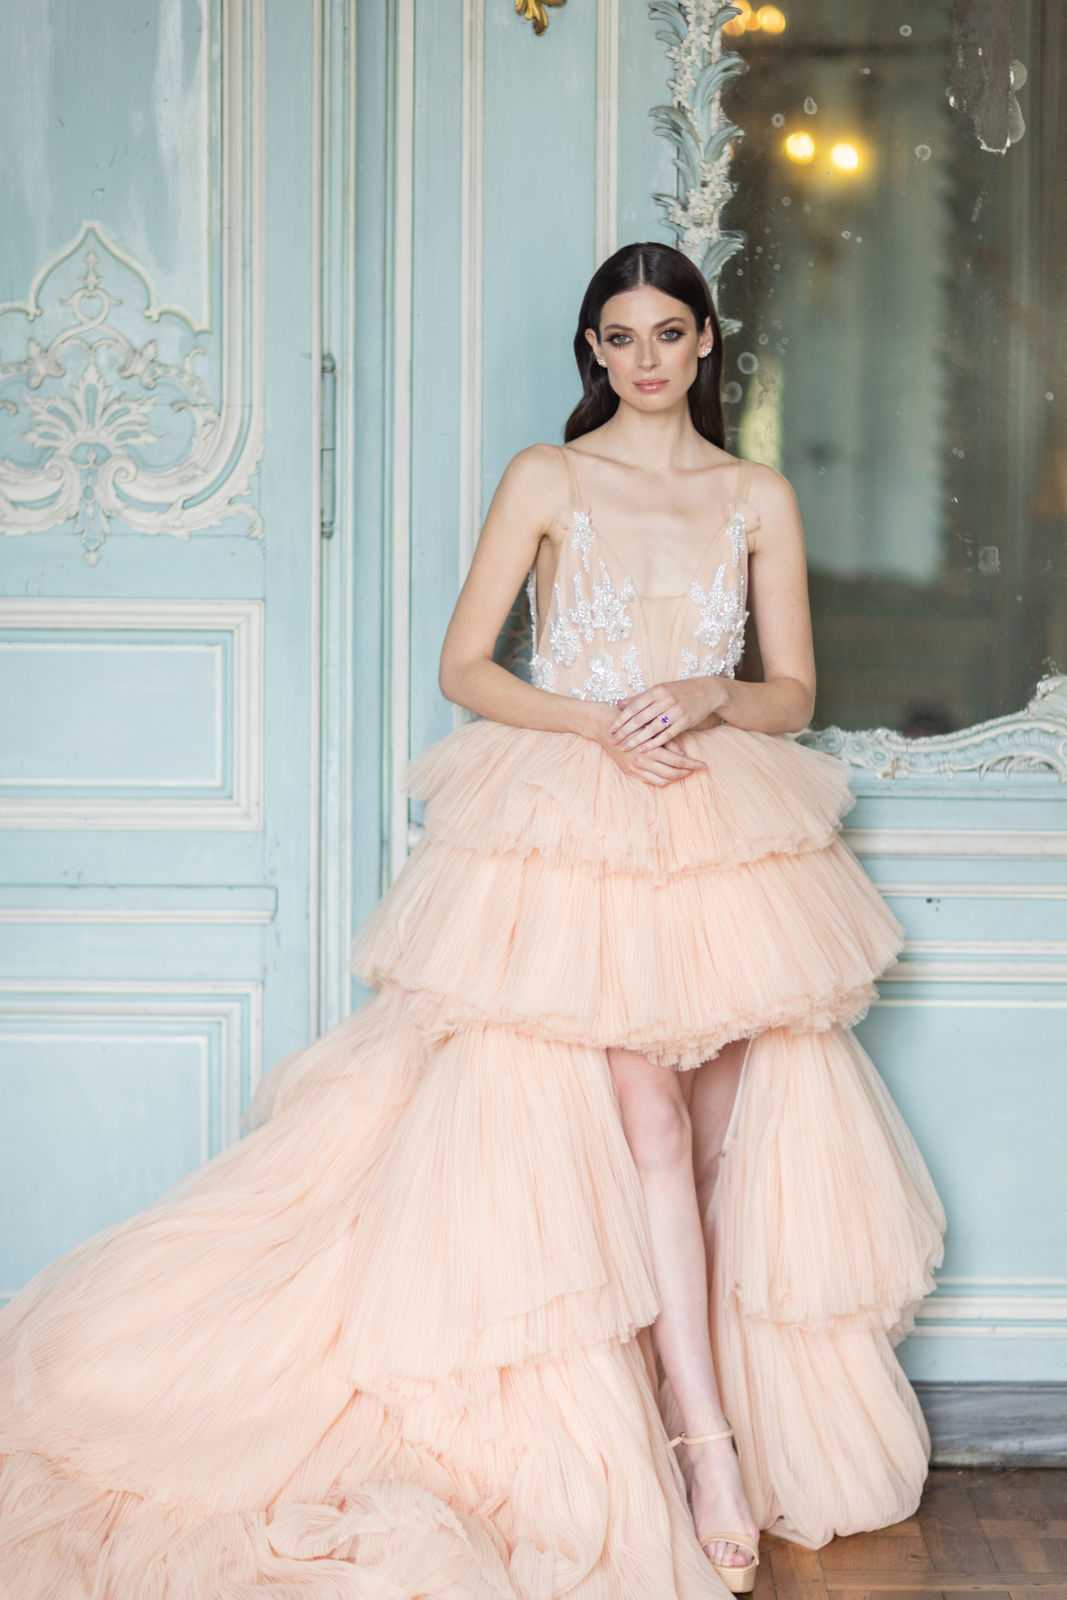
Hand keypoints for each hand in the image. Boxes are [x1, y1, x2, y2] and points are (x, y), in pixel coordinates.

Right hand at [587, 704, 706, 786]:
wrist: (601, 725)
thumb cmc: (627, 719)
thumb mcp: (649, 725)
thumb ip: (666, 740)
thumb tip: (683, 754)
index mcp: (649, 748)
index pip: (677, 761)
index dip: (692, 764)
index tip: (703, 765)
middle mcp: (642, 761)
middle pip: (672, 773)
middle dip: (687, 772)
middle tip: (698, 769)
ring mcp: (634, 768)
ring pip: (662, 780)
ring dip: (676, 777)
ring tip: (685, 772)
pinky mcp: (628, 771)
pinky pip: (650, 781)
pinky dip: (662, 780)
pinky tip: (669, 774)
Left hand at [609, 677, 727, 753]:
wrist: (707, 691)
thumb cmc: (680, 691)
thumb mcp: (659, 689)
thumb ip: (639, 698)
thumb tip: (619, 704)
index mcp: (656, 690)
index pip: (634, 707)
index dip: (621, 719)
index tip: (610, 729)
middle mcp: (665, 700)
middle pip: (640, 718)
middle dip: (625, 731)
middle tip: (613, 741)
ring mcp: (675, 711)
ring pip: (652, 728)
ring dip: (637, 739)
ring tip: (625, 747)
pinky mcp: (685, 721)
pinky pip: (666, 734)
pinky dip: (654, 743)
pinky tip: (644, 749)